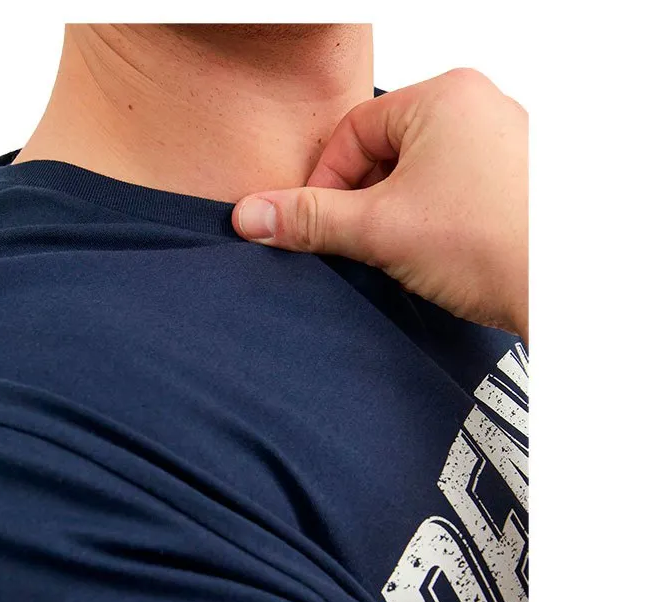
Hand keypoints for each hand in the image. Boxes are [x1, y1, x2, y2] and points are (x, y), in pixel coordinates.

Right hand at [232, 69, 527, 341]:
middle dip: (364, 202)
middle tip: (363, 244)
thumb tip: (252, 216)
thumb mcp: (380, 231)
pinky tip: (436, 254)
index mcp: (445, 95)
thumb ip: (310, 220)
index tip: (318, 225)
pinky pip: (452, 189)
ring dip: (396, 215)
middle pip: (385, 151)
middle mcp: (480, 105)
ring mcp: (505, 141)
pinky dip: (431, 220)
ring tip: (405, 252)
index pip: (353, 132)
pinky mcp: (518, 180)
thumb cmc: (491, 245)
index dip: (325, 183)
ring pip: (418, 174)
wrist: (563, 291)